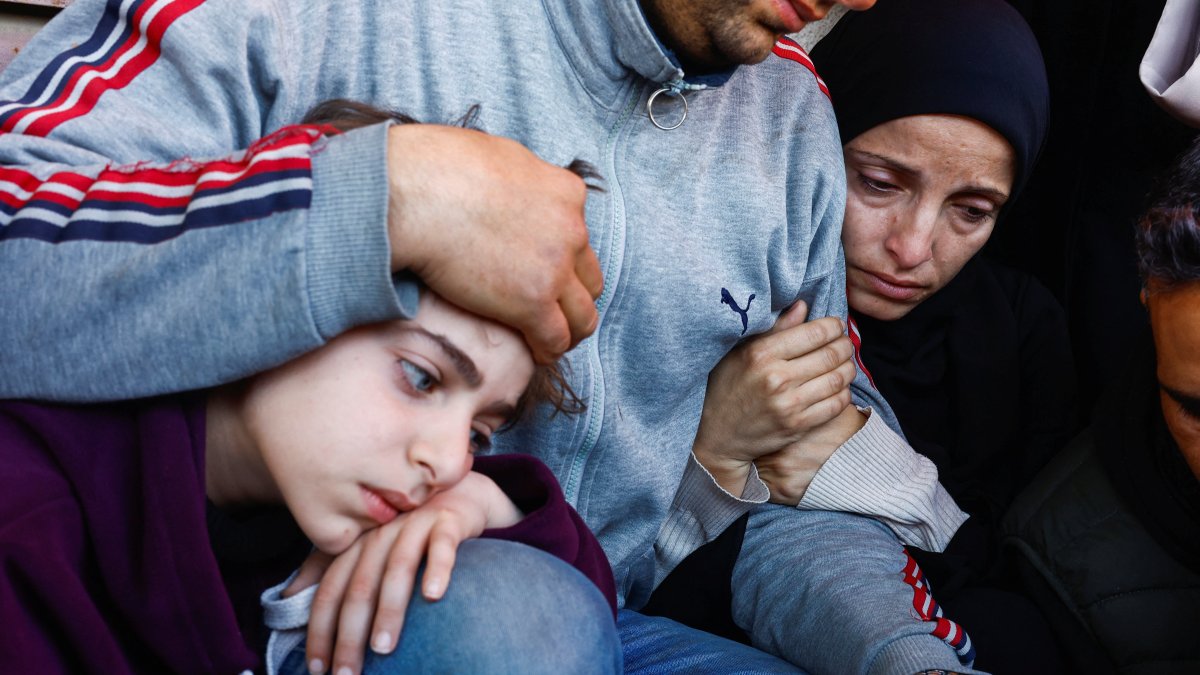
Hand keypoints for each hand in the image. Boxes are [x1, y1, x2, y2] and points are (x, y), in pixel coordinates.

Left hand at [285, 472, 521, 674]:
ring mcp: (415, 525)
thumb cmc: (408, 527)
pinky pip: (442, 545)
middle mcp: (382, 533)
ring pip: (397, 570)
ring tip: (383, 648)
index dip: (321, 629)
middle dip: (350, 634)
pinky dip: (437, 569)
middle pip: (360, 586)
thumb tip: (287, 597)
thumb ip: (327, 567)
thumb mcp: (366, 545)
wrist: (458, 492)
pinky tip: (433, 595)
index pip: (332, 589)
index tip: (317, 668)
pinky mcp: (448, 521)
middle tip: (347, 673)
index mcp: (359, 544)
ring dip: (388, 610)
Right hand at [385, 124, 602, 363]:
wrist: (415, 194)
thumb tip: (514, 188)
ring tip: (550, 340)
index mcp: (567, 193)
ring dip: (569, 329)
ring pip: (583, 314)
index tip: (543, 273)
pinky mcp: (533, 302)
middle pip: (589, 277)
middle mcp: (571, 230)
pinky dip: (549, 350)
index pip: (578, 235)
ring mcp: (555, 268)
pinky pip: (556, 338)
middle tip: (553, 311)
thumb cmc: (438, 168)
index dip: (562, 259)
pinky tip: (535, 352)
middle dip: (572, 296)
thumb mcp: (500, 157)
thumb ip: (521, 180)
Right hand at [692, 301, 856, 494]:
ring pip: (838, 379)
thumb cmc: (727, 386)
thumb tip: (803, 305)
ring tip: (845, 363)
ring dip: (849, 368)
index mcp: (762, 354)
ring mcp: (789, 405)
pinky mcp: (797, 426)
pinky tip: (839, 387)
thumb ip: (775, 328)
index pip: (814, 333)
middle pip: (831, 355)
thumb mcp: (742, 351)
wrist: (717, 433)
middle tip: (845, 344)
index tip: (836, 326)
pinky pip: (835, 405)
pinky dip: (844, 393)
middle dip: (845, 346)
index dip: (833, 326)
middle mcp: (777, 378)